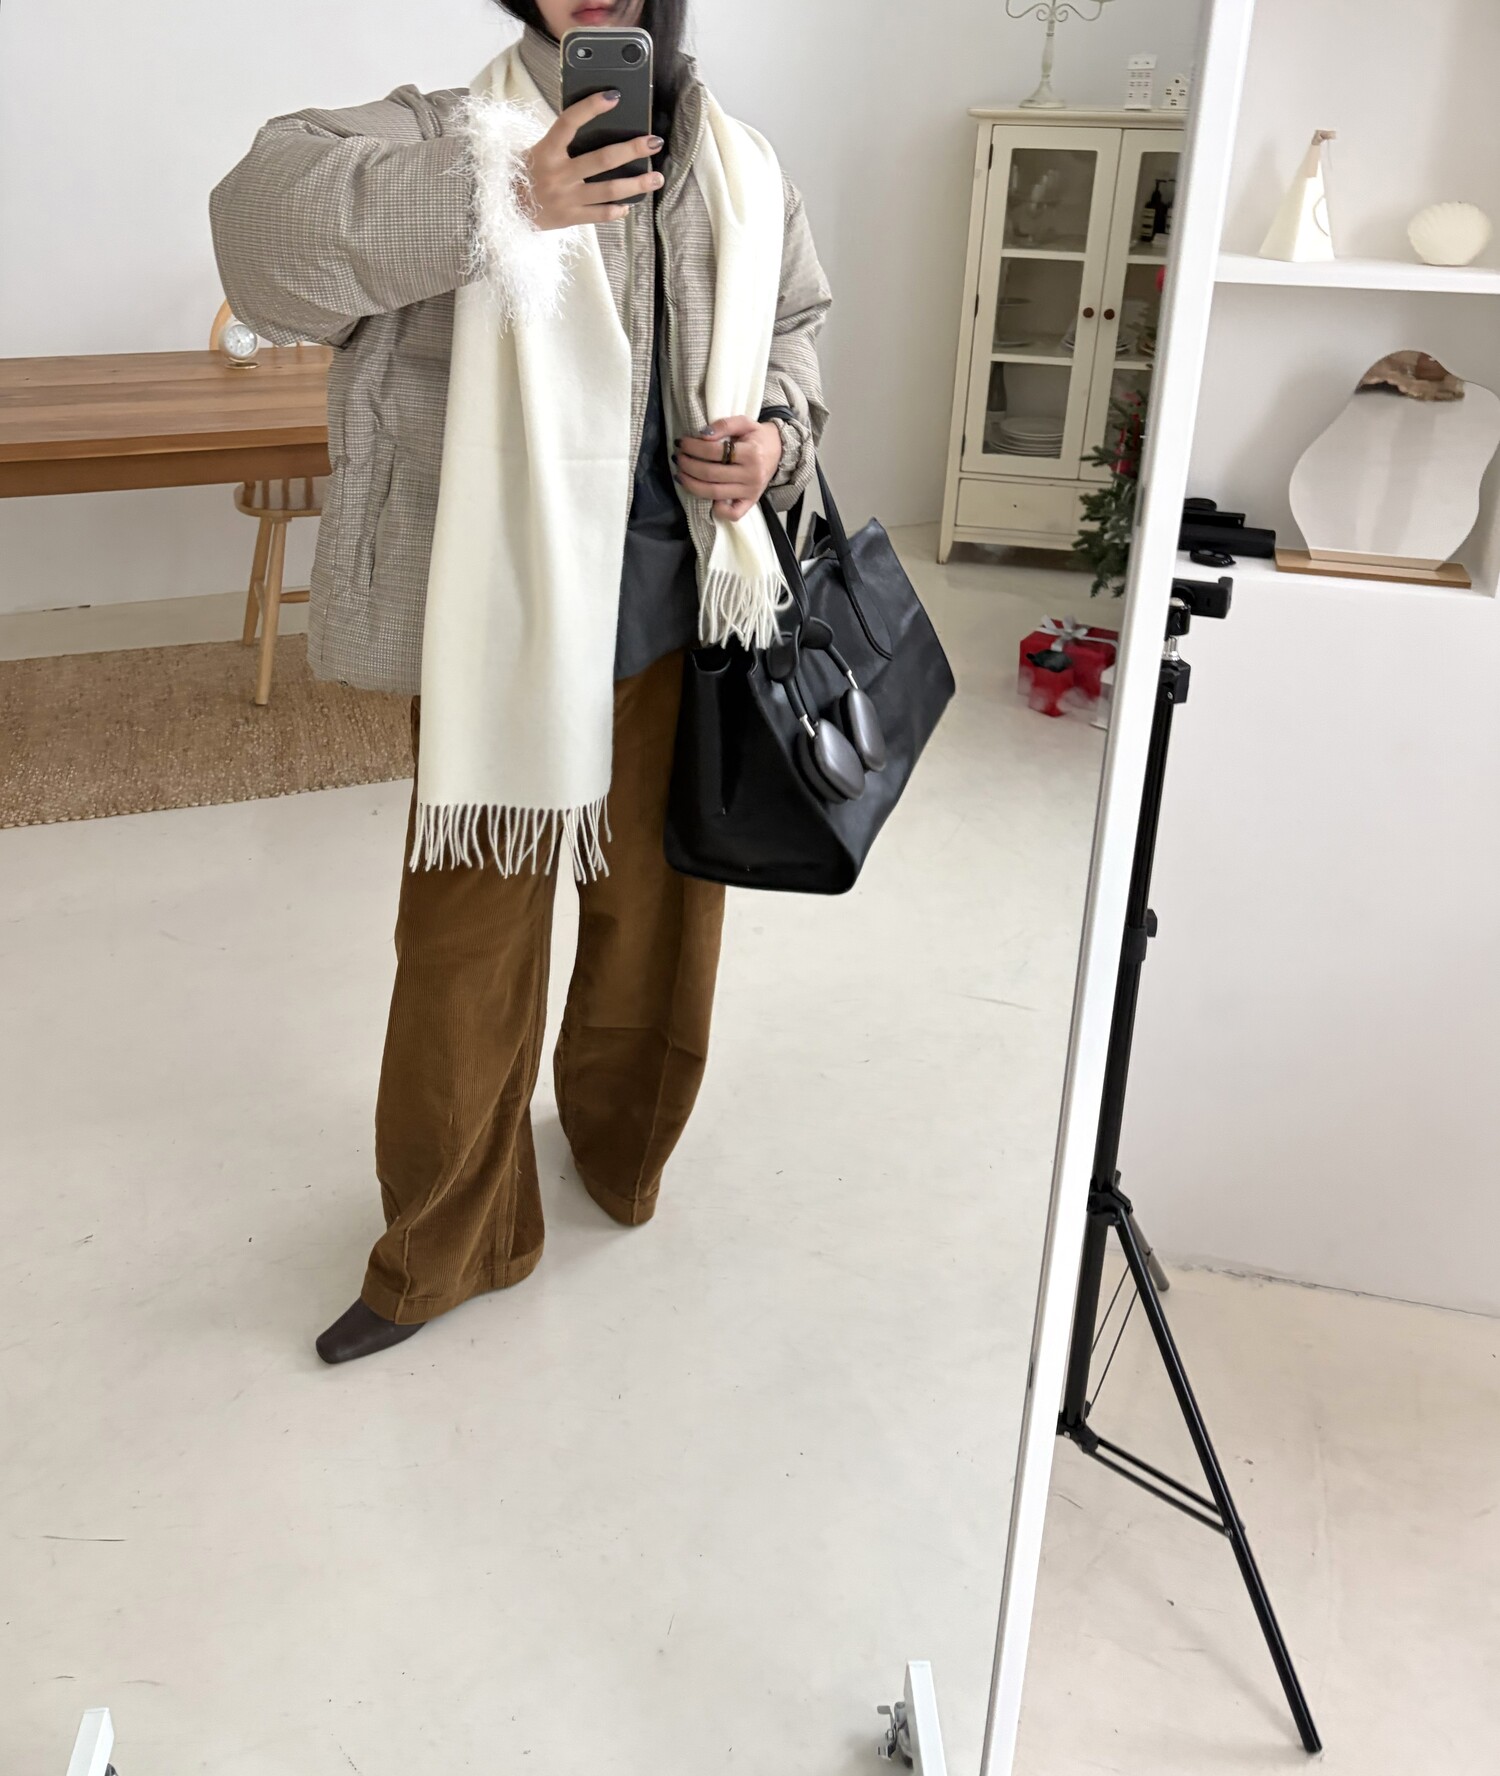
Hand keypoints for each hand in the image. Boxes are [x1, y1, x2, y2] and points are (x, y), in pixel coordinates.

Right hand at [524, 92, 663, 230]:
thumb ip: (562, 142)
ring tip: (656, 178)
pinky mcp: (570, 217)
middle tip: (654, 142)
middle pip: (601, 160)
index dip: (591, 107)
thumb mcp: (537, 151)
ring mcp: (566, 198)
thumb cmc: (524, 174)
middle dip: (631, 149)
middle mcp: (558, 174)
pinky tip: (630, 204)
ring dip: (636, 184)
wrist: (505, 209)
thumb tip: (596, 127)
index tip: (614, 96)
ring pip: (608, 191)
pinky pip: (600, 215)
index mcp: (546, 151)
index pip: (569, 122)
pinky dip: (617, 210)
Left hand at [674, 417, 783, 521]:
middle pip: (710, 474)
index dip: (693, 447)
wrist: (779, 452)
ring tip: (680, 474)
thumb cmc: (757, 437)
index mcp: (751, 453)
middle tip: (678, 457)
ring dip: (691, 485)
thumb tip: (702, 435)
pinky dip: (717, 510)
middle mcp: (751, 475)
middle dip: (688, 465)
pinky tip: (705, 497)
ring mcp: (751, 492)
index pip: (714, 452)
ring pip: (714, 493)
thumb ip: (724, 424)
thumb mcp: (744, 423)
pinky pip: (733, 514)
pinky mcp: (750, 503)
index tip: (681, 442)